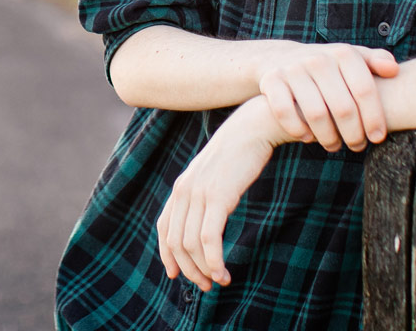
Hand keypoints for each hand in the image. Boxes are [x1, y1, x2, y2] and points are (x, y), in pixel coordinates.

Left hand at [156, 97, 288, 292]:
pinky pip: (208, 239)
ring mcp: (198, 194)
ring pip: (190, 245)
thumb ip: (203, 195)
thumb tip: (205, 220)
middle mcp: (183, 191)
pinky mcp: (217, 197)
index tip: (176, 275)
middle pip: (176, 242)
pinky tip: (223, 273)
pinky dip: (214, 261)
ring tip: (220, 282)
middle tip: (206, 286)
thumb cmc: (237, 155)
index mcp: (180, 187)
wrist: (252, 129)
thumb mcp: (213, 176)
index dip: (167, 255)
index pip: (164, 228)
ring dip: (204, 270)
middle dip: (189, 269)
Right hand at [257, 41, 399, 151]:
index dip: (374, 118)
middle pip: (342, 108)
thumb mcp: (351, 58)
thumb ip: (375, 61)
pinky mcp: (272, 80)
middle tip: (357, 146)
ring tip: (334, 146)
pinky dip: (298, 129)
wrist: (281, 57)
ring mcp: (293, 69)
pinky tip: (307, 137)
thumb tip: (395, 70)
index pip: (364, 91)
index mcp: (343, 53)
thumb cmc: (328, 65)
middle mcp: (318, 58)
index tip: (377, 138)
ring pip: (315, 114)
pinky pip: (285, 113)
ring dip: (328, 137)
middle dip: (353, 134)